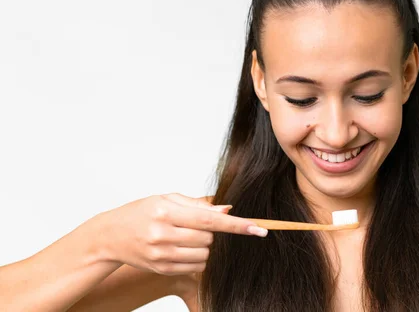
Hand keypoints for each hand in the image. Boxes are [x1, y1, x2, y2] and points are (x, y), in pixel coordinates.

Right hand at [96, 193, 265, 275]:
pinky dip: (197, 257)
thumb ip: (198, 205)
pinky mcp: (162, 269)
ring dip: (206, 246)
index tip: (259, 228)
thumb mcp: (166, 199)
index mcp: (165, 213)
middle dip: (214, 232)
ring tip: (189, 235)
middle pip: (209, 239)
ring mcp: (162, 255)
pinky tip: (184, 247)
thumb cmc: (141, 212)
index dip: (237, 225)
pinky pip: (195, 266)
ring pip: (205, 255)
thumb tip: (227, 210)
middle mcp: (163, 235)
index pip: (209, 221)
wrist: (110, 236)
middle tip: (199, 224)